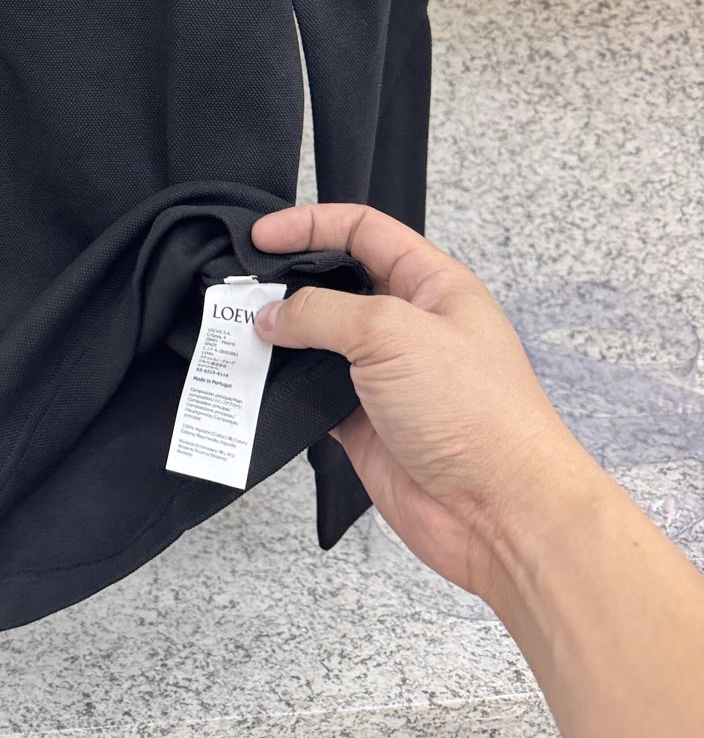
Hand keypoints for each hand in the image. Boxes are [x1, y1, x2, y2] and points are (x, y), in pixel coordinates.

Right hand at [250, 201, 597, 602]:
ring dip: (278, 338)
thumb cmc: (478, 413)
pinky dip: (281, 388)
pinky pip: (310, 394)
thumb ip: (322, 313)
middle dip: (286, 282)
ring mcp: (384, 376)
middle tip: (240, 288)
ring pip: (317, 341)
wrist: (501, 513)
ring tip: (236, 333)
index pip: (363, 230)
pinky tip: (256, 382)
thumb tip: (273, 314)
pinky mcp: (363, 424)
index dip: (311, 224)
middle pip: (334, 284)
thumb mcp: (393, 333)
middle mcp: (407, 325)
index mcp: (430, 285)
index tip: (262, 235)